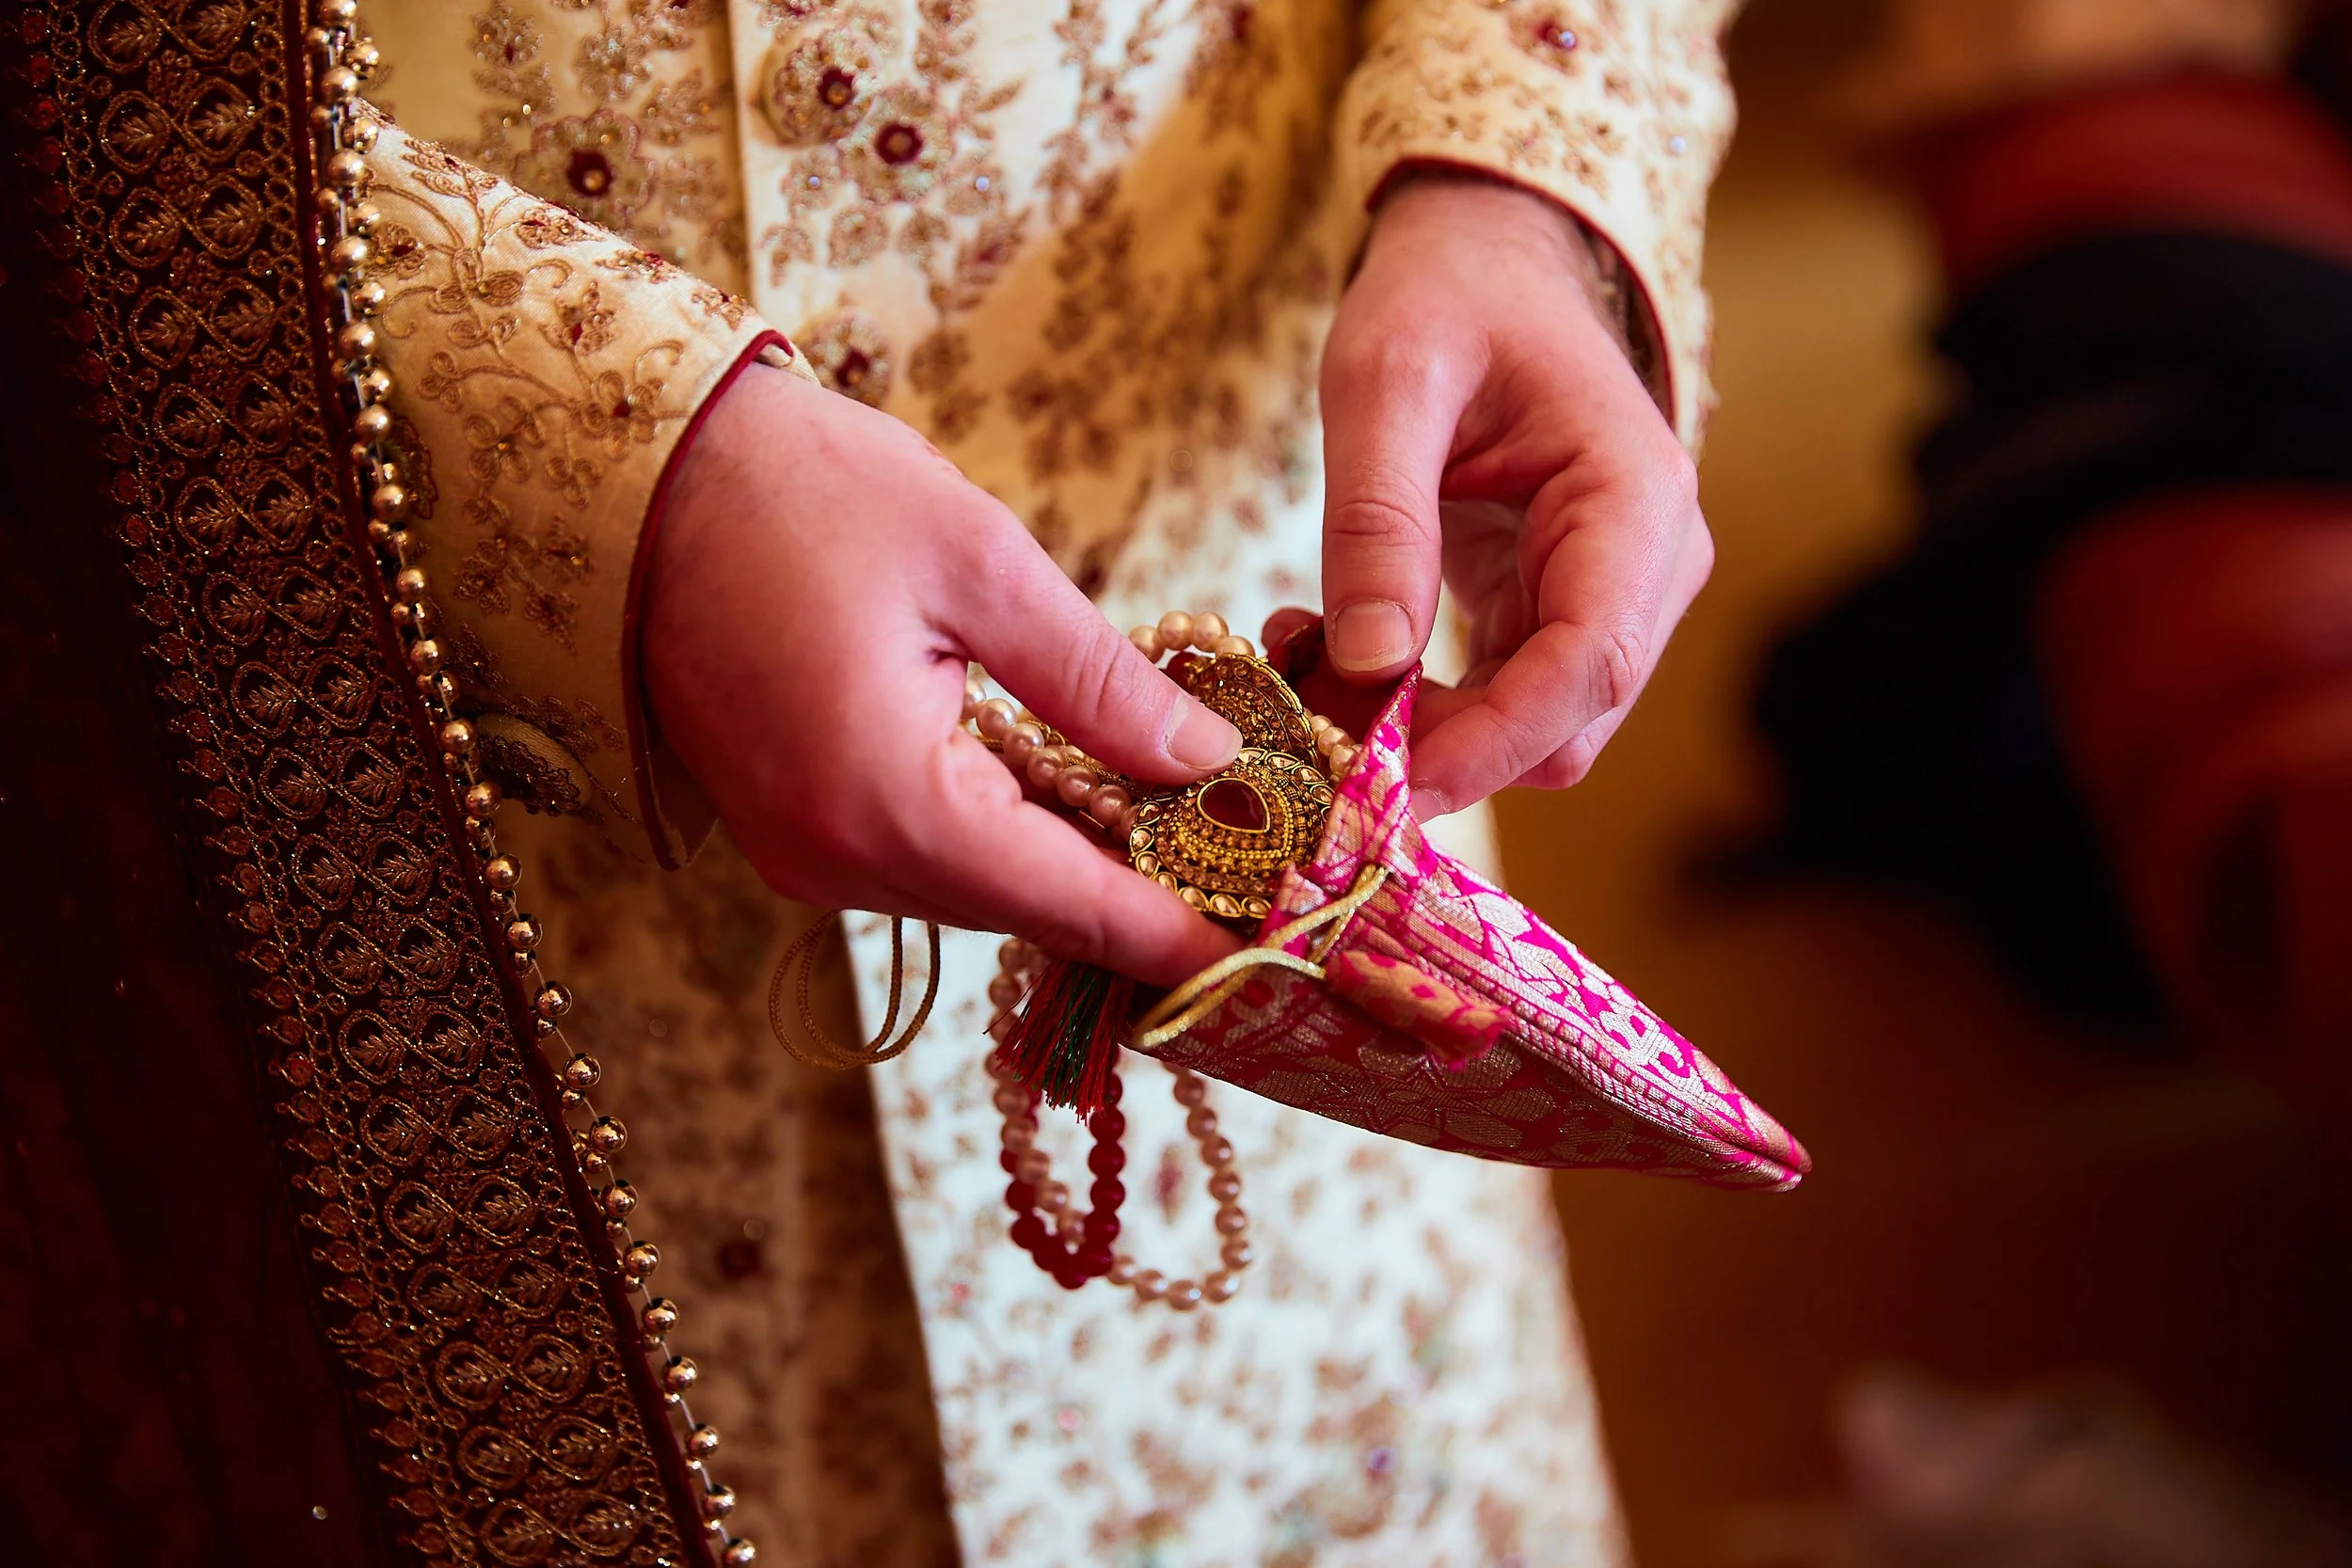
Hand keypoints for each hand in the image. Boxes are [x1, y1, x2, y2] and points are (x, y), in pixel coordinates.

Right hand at [642, 364, 1243, 984]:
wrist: (634, 473)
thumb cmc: (802, 493)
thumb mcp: (980, 566)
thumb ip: (1099, 682)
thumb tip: (1208, 761)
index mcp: (889, 805)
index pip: (1071, 905)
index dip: (1179, 931)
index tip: (1274, 946)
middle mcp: (837, 862)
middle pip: (1029, 909)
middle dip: (1140, 891)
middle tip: (1254, 865)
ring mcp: (802, 854)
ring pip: (979, 887)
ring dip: (1073, 860)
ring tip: (1186, 819)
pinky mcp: (789, 828)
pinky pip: (924, 856)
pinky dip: (1004, 833)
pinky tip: (1073, 786)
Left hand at [1316, 171, 1712, 816]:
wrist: (1484, 261)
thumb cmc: (1445, 297)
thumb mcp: (1383, 383)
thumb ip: (1377, 520)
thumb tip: (1369, 664)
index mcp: (1633, 500)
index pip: (1588, 665)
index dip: (1490, 742)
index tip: (1384, 785)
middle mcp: (1649, 564)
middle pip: (1567, 720)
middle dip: (1446, 750)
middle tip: (1311, 730)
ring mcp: (1610, 594)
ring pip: (1532, 727)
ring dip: (1423, 731)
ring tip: (1304, 666)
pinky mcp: (1556, 610)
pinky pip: (1499, 698)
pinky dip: (1417, 703)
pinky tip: (1331, 652)